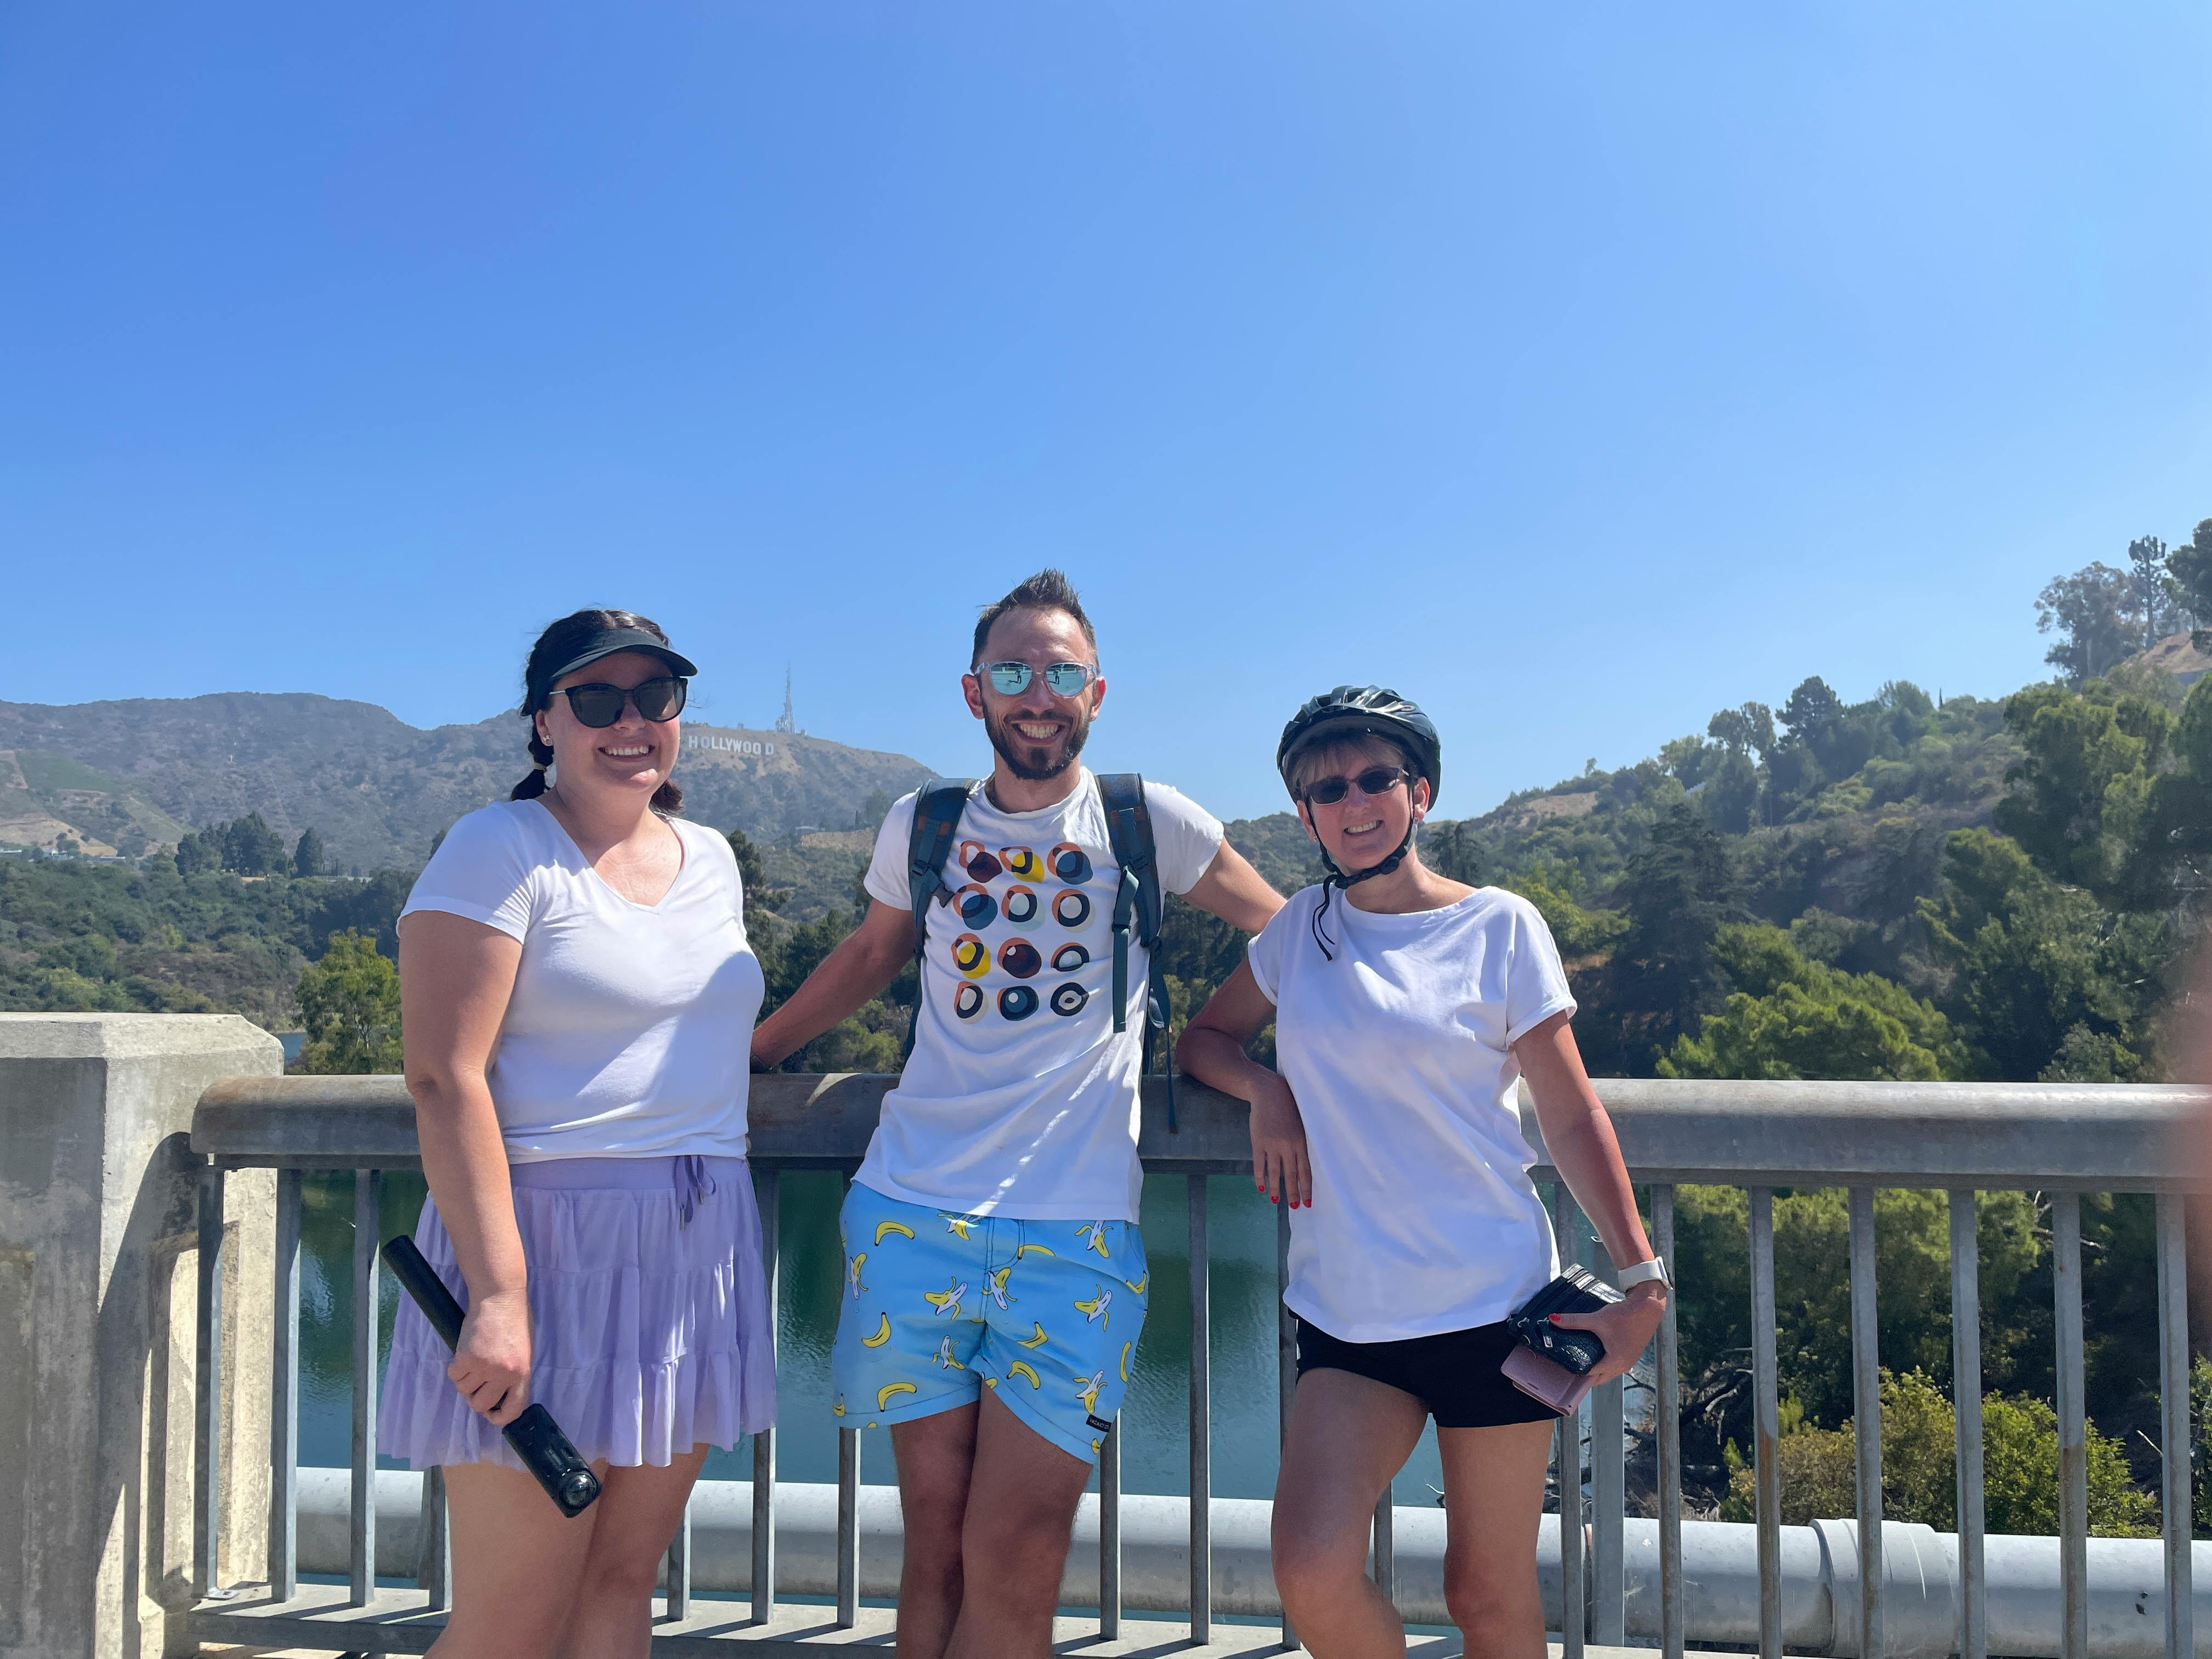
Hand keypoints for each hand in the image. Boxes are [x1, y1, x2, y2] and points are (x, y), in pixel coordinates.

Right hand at [449, 1287, 532, 1425]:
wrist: (500, 1297)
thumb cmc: (514, 1321)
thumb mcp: (523, 1351)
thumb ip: (513, 1374)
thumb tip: (499, 1397)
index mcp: (522, 1373)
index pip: (513, 1409)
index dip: (500, 1418)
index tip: (491, 1414)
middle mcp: (504, 1374)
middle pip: (481, 1405)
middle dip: (475, 1397)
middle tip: (476, 1381)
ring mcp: (484, 1367)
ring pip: (464, 1391)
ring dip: (465, 1379)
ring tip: (473, 1359)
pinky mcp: (466, 1357)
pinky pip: (454, 1376)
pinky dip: (455, 1368)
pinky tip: (464, 1352)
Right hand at [1248, 1073, 1311, 1208]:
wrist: (1269, 1093)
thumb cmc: (1288, 1109)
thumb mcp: (1300, 1126)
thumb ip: (1300, 1144)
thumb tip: (1302, 1166)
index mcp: (1301, 1142)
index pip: (1306, 1171)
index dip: (1307, 1188)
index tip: (1308, 1202)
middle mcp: (1288, 1146)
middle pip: (1292, 1175)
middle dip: (1294, 1193)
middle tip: (1295, 1208)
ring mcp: (1272, 1144)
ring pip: (1275, 1172)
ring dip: (1276, 1189)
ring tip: (1277, 1202)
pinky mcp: (1258, 1142)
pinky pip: (1259, 1164)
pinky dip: (1260, 1178)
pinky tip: (1261, 1188)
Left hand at [1549, 1282, 1664, 1386]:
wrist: (1648, 1307)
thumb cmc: (1626, 1316)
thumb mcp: (1597, 1319)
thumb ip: (1574, 1321)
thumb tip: (1553, 1319)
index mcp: (1614, 1362)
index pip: (1590, 1375)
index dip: (1575, 1372)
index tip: (1562, 1369)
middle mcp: (1622, 1366)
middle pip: (1599, 1378)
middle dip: (1584, 1375)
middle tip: (1568, 1367)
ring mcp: (1628, 1360)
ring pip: (1608, 1372)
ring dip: (1595, 1370)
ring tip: (1578, 1361)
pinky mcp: (1631, 1353)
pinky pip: (1614, 1364)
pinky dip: (1604, 1363)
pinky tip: (1595, 1352)